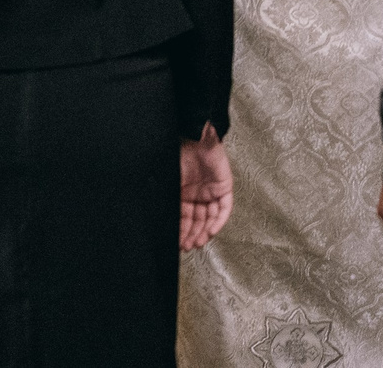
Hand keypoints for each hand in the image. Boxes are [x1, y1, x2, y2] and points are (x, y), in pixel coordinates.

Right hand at [179, 126, 231, 251]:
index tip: (177, 244)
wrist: (194, 137)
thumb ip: (167, 200)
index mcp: (183, 192)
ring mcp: (211, 191)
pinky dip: (219, 221)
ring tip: (198, 242)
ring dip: (205, 231)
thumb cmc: (178, 155)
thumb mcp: (168, 182)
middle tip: (187, 246)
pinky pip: (224, 208)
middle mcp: (197, 194)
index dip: (181, 231)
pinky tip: (211, 231)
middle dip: (192, 234)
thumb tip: (158, 220)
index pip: (183, 217)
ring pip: (210, 217)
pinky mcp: (224, 187)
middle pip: (197, 220)